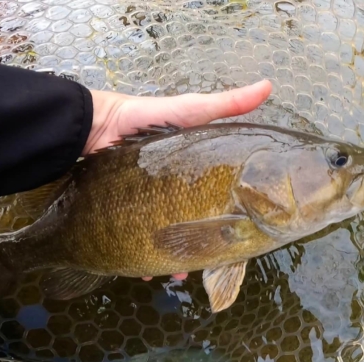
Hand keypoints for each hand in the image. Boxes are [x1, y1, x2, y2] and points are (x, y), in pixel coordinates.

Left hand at [86, 81, 272, 281]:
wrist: (93, 127)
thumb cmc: (146, 119)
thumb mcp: (191, 112)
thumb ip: (228, 105)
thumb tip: (269, 84)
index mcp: (197, 175)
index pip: (221, 203)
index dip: (230, 222)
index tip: (239, 238)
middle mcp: (176, 193)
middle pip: (195, 227)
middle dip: (200, 248)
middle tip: (202, 264)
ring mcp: (151, 206)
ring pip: (169, 241)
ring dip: (174, 260)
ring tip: (175, 274)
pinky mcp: (125, 215)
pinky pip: (138, 243)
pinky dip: (145, 259)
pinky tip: (147, 270)